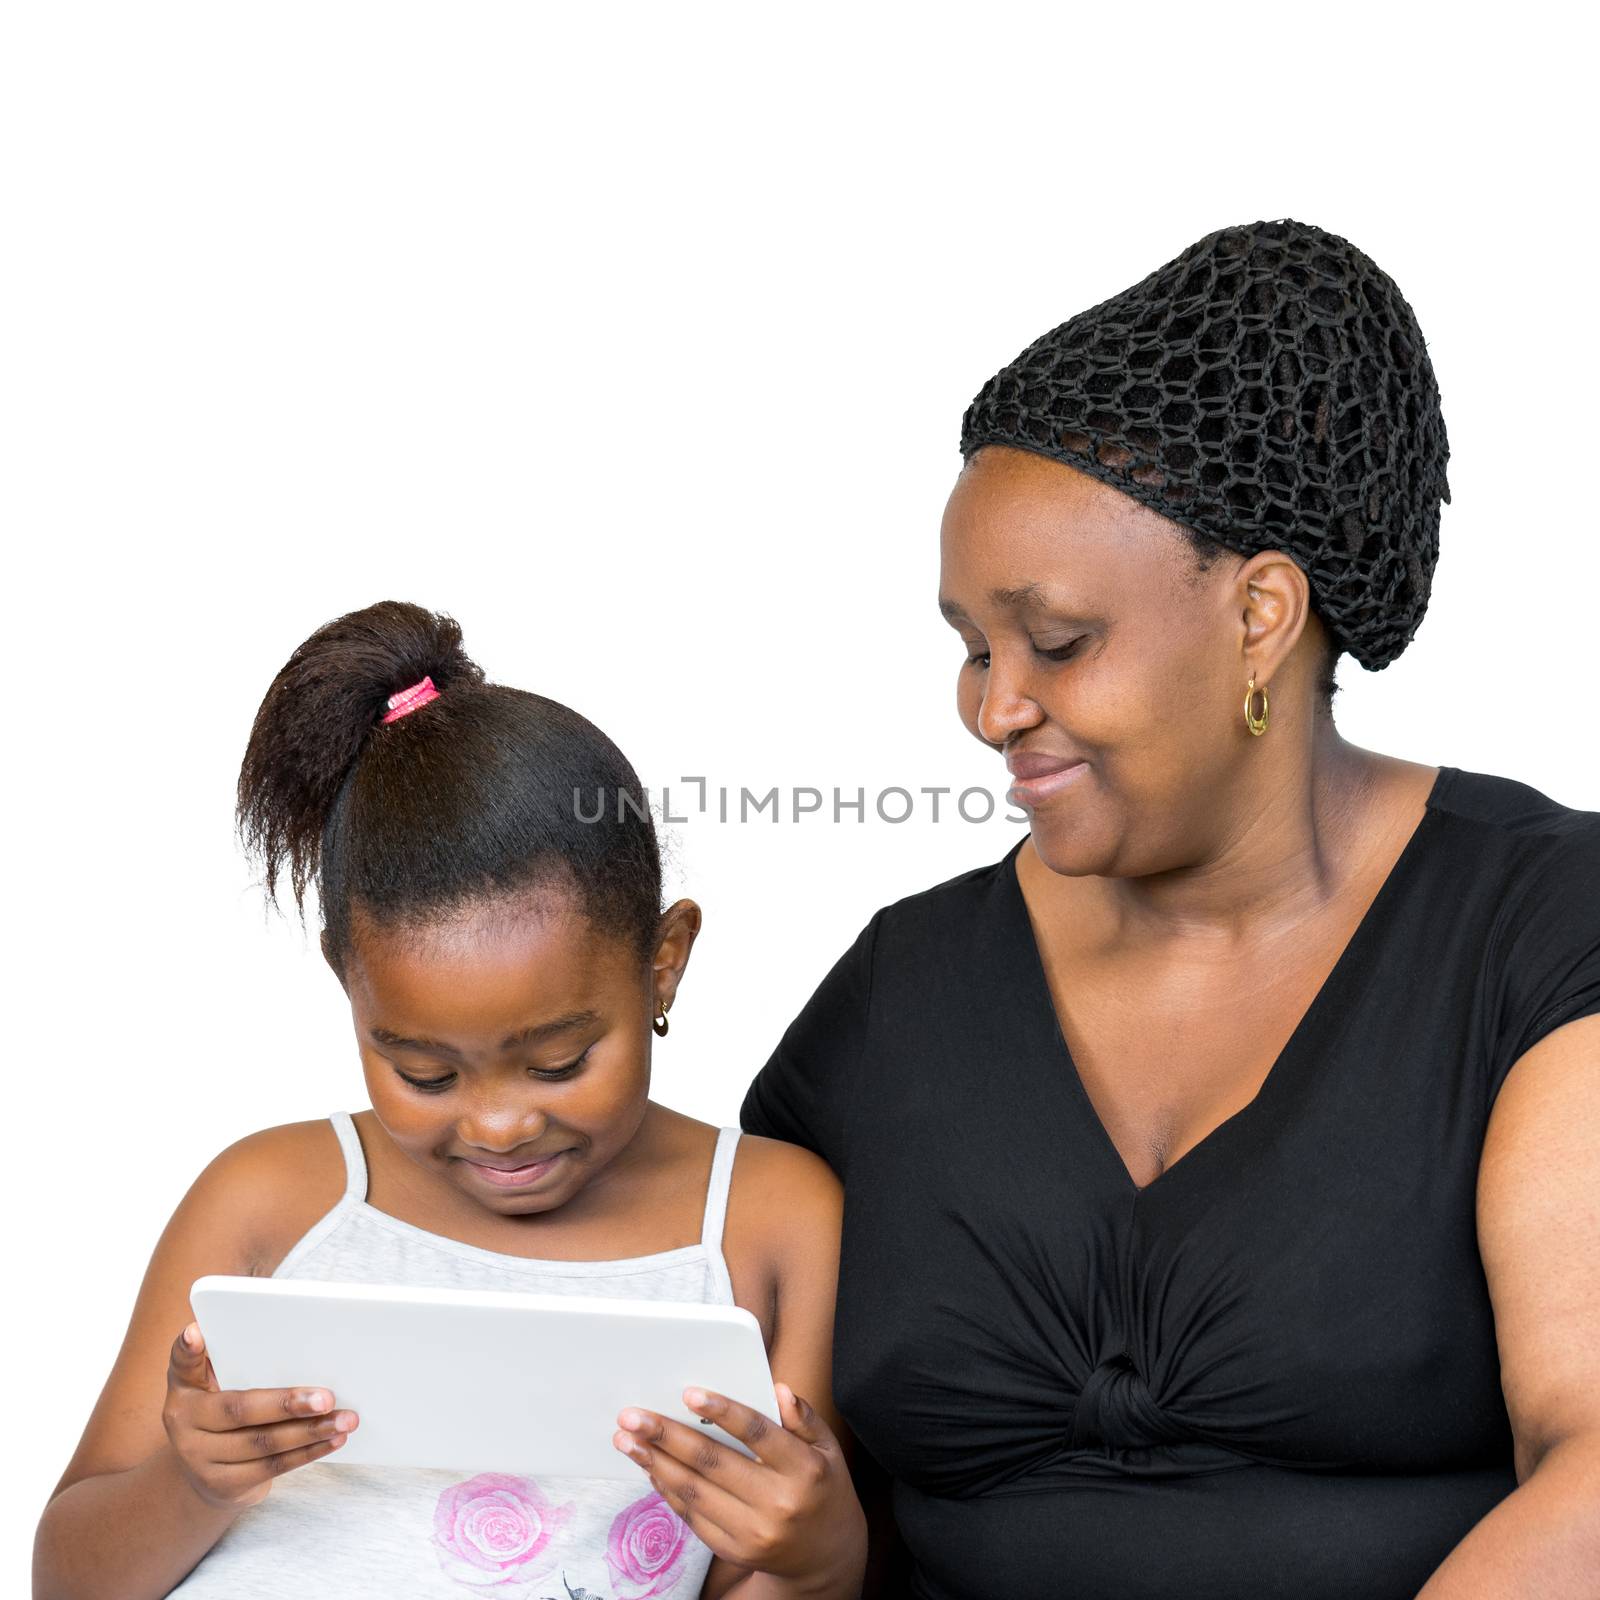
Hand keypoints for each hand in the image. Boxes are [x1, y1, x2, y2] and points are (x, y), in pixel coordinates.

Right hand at [161, 1321, 359, 1510]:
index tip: (196, 1331)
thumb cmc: (221, 1413)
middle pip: (240, 1411)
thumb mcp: (211, 1386)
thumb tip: (273, 1338)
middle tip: (328, 1397)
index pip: (182, 1365)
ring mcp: (201, 1459)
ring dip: (311, 1431)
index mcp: (183, 1390)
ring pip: (264, 1443)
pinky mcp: (225, 1485)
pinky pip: (273, 1467)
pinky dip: (308, 1452)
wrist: (202, 1476)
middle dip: (287, 1404)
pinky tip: (333, 1439)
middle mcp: (184, 1425)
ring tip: (345, 1419)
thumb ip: (230, 1361)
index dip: (188, 1349)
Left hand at [613, 1382, 866, 1594]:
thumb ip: (804, 1418)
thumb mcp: (828, 1449)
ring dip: (655, 1463)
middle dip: (667, 1436)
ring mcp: (753, 1532)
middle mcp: (777, 1503)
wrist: (825, 1555)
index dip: (723, 1412)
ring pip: (695, 1492)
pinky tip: (651, 1466)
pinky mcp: (734, 1551)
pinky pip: (693, 1516)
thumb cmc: (822, 1487)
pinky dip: (667, 1490)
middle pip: (713, 1463)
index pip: (757, 1434)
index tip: (689, 1393)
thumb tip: (780, 1389)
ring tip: (627, 1440)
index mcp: (803, 1469)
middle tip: (633, 1415)